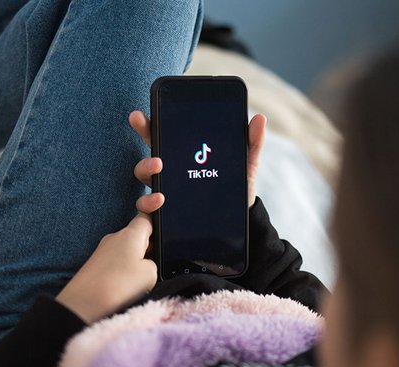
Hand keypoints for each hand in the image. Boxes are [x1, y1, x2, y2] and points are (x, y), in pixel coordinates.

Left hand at [56, 214, 156, 322]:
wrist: (82, 306)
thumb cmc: (117, 286)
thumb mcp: (151, 273)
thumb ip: (154, 263)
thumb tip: (146, 265)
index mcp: (131, 233)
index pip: (146, 216)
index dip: (157, 215)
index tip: (163, 214)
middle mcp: (115, 238)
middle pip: (139, 236)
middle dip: (150, 249)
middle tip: (157, 266)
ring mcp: (104, 252)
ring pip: (129, 252)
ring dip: (138, 264)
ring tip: (139, 284)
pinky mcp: (97, 267)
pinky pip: (118, 265)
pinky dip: (125, 274)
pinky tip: (126, 289)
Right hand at [128, 110, 266, 210]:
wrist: (240, 220)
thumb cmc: (237, 188)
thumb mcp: (244, 165)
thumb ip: (251, 143)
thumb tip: (259, 118)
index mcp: (183, 155)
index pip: (161, 136)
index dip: (147, 125)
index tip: (139, 115)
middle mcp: (169, 172)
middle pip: (148, 153)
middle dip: (144, 144)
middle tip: (155, 140)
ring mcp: (165, 191)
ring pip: (144, 178)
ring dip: (145, 170)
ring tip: (158, 167)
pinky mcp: (166, 213)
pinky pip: (150, 208)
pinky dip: (150, 203)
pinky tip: (160, 200)